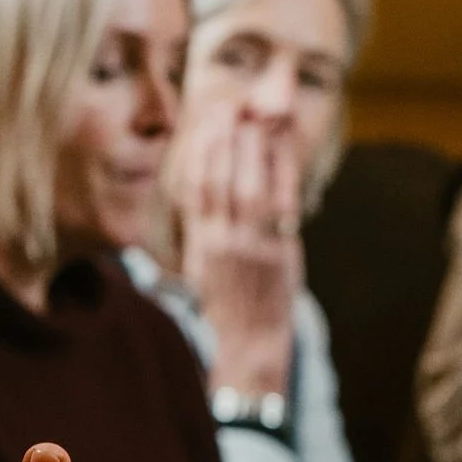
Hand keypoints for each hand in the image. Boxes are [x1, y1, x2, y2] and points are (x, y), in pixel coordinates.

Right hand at [172, 115, 301, 396]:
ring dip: (252, 146)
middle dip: (225, 139)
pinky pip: (282, 203)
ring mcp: (253, 246)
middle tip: (229, 105)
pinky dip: (282, 170)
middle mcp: (221, 243)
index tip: (203, 125)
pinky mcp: (281, 253)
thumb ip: (190, 245)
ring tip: (254, 114)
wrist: (246, 356)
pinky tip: (282, 147)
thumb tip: (179, 217)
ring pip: (250, 185)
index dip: (199, 153)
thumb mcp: (192, 283)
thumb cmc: (218, 322)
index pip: (194, 189)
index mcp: (195, 248)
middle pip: (221, 179)